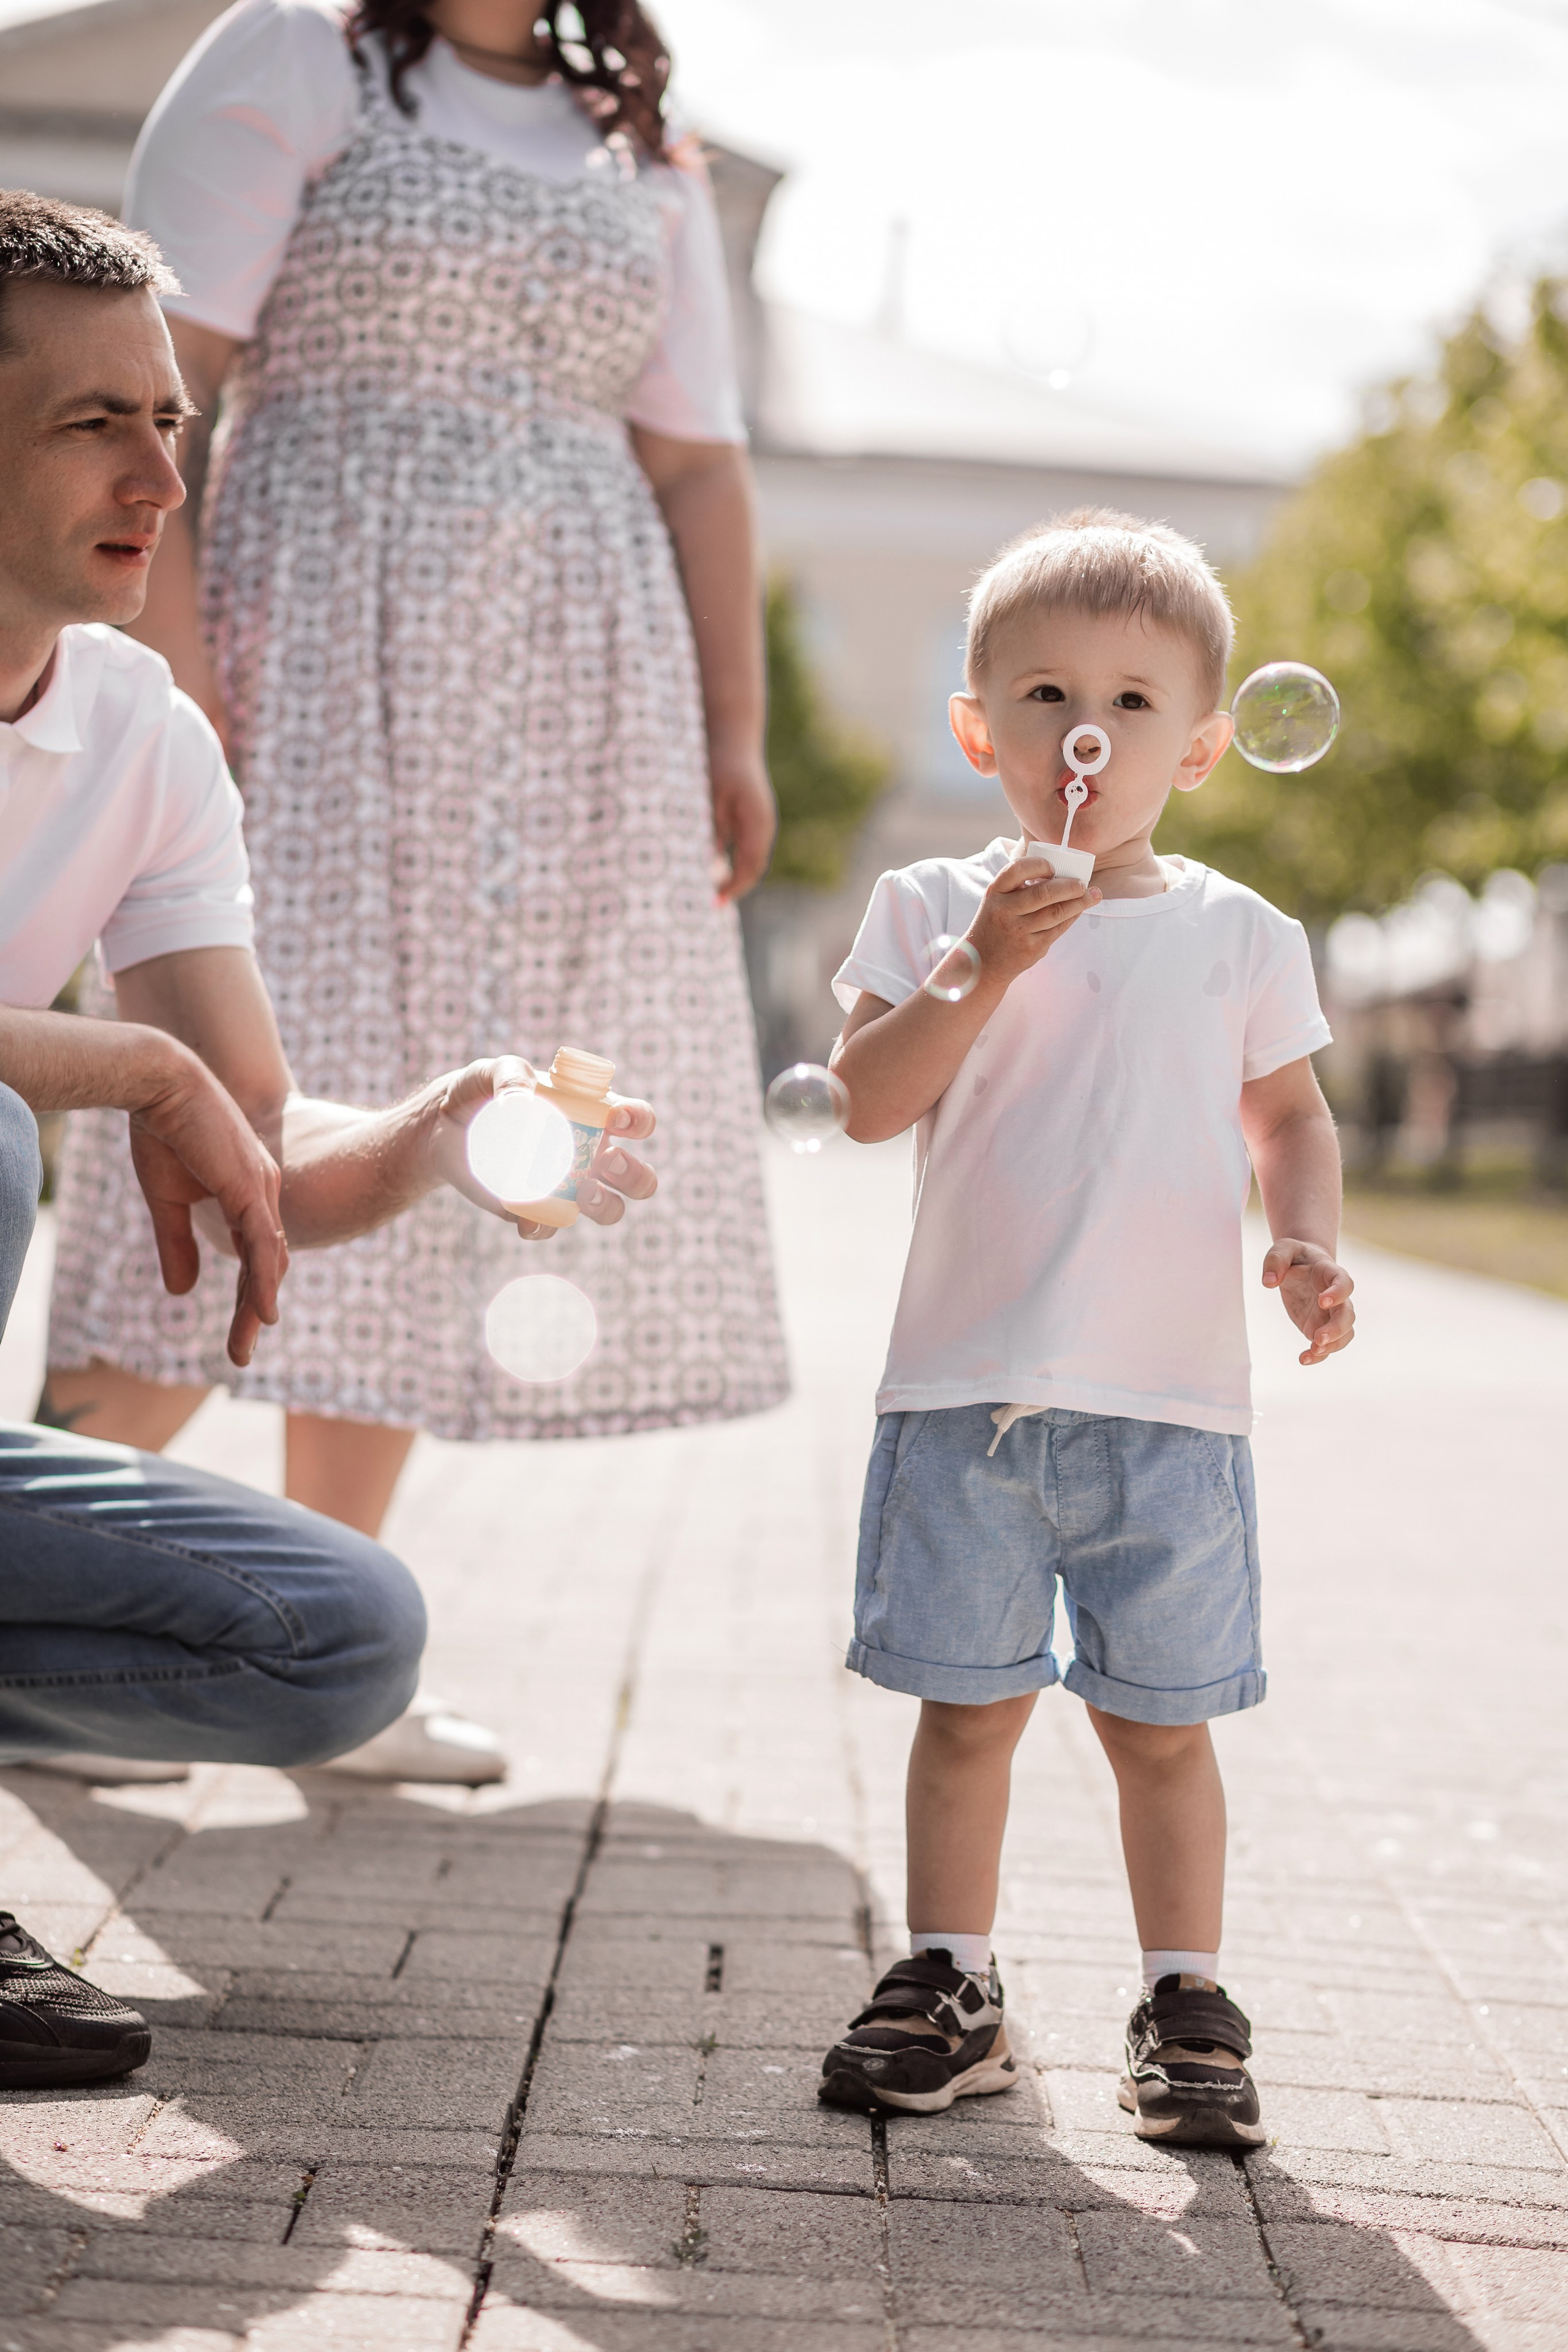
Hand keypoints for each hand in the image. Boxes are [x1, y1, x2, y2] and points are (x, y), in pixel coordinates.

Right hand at [127, 1055, 287, 1368]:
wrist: (158, 1082)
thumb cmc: (163, 1131)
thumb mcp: (167, 1200)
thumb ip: (178, 1244)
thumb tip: (183, 1293)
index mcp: (249, 1192)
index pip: (255, 1253)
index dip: (246, 1293)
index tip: (240, 1331)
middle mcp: (263, 1191)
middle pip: (267, 1263)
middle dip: (252, 1310)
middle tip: (241, 1355)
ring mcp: (260, 1188)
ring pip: (267, 1259)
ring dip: (257, 1305)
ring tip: (248, 1344)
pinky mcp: (248, 1184)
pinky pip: (262, 1241)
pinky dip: (263, 1279)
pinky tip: (264, 1312)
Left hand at [428, 1058, 657, 1236]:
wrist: (442, 1126)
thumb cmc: (481, 1089)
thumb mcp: (494, 1070)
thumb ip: (510, 1075)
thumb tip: (521, 1105)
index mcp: (593, 1115)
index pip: (637, 1119)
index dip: (640, 1120)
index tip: (615, 1118)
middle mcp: (590, 1154)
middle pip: (637, 1177)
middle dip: (634, 1175)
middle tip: (606, 1160)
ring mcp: (566, 1186)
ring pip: (609, 1208)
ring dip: (605, 1206)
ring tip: (581, 1193)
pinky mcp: (534, 1209)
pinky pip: (551, 1225)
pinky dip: (544, 1226)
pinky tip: (528, 1220)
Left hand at [710, 749, 776, 904]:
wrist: (733, 738)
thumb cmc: (720, 765)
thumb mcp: (711, 799)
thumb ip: (712, 831)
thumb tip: (707, 865)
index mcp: (757, 823)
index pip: (749, 866)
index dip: (734, 887)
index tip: (716, 902)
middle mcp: (764, 826)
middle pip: (752, 868)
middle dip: (734, 887)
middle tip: (712, 904)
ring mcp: (760, 823)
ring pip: (750, 860)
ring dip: (735, 877)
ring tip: (713, 893)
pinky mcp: (752, 819)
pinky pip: (745, 849)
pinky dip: (734, 864)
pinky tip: (717, 871)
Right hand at [968, 853, 1099, 983]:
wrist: (983, 962)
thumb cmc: (996, 922)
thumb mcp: (997, 899)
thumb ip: (1019, 885)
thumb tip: (1060, 871)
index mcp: (994, 893)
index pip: (1017, 869)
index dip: (1039, 865)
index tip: (1053, 868)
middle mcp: (1004, 911)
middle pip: (1043, 893)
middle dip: (1069, 886)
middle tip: (1082, 883)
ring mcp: (1018, 932)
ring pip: (1056, 913)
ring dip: (1079, 902)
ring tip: (1093, 895)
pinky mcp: (1031, 948)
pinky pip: (1058, 929)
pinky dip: (1072, 917)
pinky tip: (1079, 910)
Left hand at [1263, 1238, 1354, 1365]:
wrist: (1302, 1265)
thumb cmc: (1294, 1255)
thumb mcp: (1283, 1248)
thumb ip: (1275, 1260)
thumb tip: (1268, 1282)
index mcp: (1331, 1273)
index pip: (1344, 1283)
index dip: (1338, 1293)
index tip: (1323, 1301)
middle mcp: (1337, 1296)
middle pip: (1348, 1314)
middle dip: (1337, 1328)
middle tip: (1318, 1338)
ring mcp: (1331, 1314)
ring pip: (1344, 1333)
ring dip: (1332, 1345)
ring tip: (1313, 1351)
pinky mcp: (1321, 1326)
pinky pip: (1328, 1345)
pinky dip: (1319, 1355)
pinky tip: (1304, 1359)